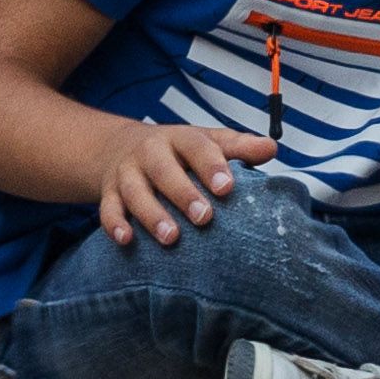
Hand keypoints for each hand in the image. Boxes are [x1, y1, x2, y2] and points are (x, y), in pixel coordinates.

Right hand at [96, 123, 275, 247]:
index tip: (227, 186)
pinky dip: (115, 224)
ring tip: (171, 238)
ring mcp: (127, 173)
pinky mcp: (109, 193)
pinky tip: (126, 240)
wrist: (119, 147)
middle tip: (204, 217)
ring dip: (152, 214)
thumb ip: (238, 148)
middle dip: (183, 193)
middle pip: (163, 170)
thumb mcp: (206, 142)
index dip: (211, 165)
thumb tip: (271, 148)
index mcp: (179, 138)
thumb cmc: (177, 152)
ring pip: (135, 192)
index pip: (196, 146)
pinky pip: (108, 209)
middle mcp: (150, 152)